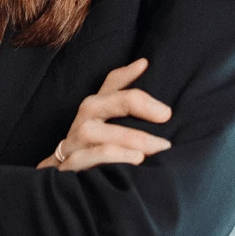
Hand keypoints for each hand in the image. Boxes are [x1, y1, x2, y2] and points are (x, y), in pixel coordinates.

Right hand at [36, 58, 171, 170]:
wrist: (68, 172)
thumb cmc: (96, 141)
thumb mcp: (109, 114)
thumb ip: (123, 88)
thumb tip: (144, 62)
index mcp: (95, 105)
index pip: (112, 83)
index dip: (134, 81)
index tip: (166, 108)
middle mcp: (83, 120)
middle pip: (101, 102)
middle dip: (133, 104)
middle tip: (166, 116)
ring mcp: (73, 142)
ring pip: (93, 132)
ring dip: (128, 138)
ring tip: (156, 146)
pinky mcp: (68, 164)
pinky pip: (87, 158)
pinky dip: (113, 157)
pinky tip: (136, 160)